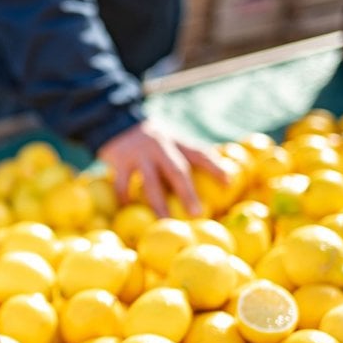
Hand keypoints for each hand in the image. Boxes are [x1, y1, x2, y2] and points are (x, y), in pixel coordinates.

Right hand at [97, 119, 227, 217]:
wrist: (113, 121)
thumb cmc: (147, 140)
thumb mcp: (167, 140)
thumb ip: (182, 155)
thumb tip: (211, 177)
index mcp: (175, 143)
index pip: (199, 153)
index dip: (215, 167)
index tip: (229, 184)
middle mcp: (160, 147)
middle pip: (177, 171)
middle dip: (188, 193)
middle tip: (196, 213)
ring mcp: (140, 154)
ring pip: (151, 183)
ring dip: (158, 204)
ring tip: (163, 221)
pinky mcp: (120, 161)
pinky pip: (123, 184)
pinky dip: (125, 199)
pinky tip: (128, 212)